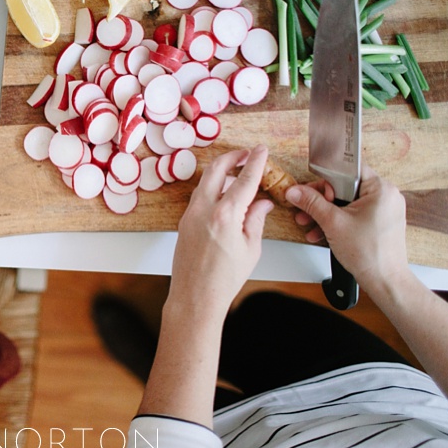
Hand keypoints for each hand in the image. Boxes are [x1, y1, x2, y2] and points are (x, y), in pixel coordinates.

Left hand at [169, 145, 274, 312]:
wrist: (195, 296)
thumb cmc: (223, 279)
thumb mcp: (250, 248)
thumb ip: (256, 219)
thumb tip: (263, 202)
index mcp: (225, 215)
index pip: (244, 180)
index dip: (255, 162)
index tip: (261, 151)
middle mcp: (203, 210)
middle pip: (217, 169)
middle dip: (233, 157)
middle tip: (246, 154)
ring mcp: (190, 214)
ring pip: (205, 181)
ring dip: (221, 173)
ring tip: (239, 176)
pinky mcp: (184, 221)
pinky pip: (199, 196)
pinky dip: (212, 189)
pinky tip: (224, 196)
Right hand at [285, 165, 409, 294]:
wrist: (384, 281)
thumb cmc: (370, 254)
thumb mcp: (333, 223)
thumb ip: (312, 203)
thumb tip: (295, 191)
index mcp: (381, 189)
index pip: (348, 171)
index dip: (326, 180)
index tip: (312, 191)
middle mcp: (386, 197)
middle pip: (345, 187)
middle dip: (321, 201)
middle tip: (305, 208)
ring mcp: (383, 210)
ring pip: (347, 203)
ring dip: (325, 213)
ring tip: (309, 223)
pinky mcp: (379, 222)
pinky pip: (353, 214)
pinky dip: (337, 221)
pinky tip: (322, 232)